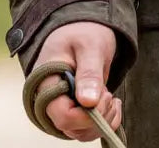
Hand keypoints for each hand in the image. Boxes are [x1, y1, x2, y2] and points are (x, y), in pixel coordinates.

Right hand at [34, 21, 120, 140]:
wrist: (84, 27)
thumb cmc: (84, 32)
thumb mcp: (90, 46)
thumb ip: (89, 73)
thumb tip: (88, 102)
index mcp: (46, 84)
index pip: (63, 116)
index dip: (87, 115)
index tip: (105, 95)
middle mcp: (50, 101)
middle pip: (72, 129)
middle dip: (98, 118)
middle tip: (110, 94)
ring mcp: (62, 106)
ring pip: (81, 132)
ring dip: (103, 121)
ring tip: (112, 97)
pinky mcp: (74, 109)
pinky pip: (87, 127)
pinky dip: (105, 120)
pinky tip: (113, 102)